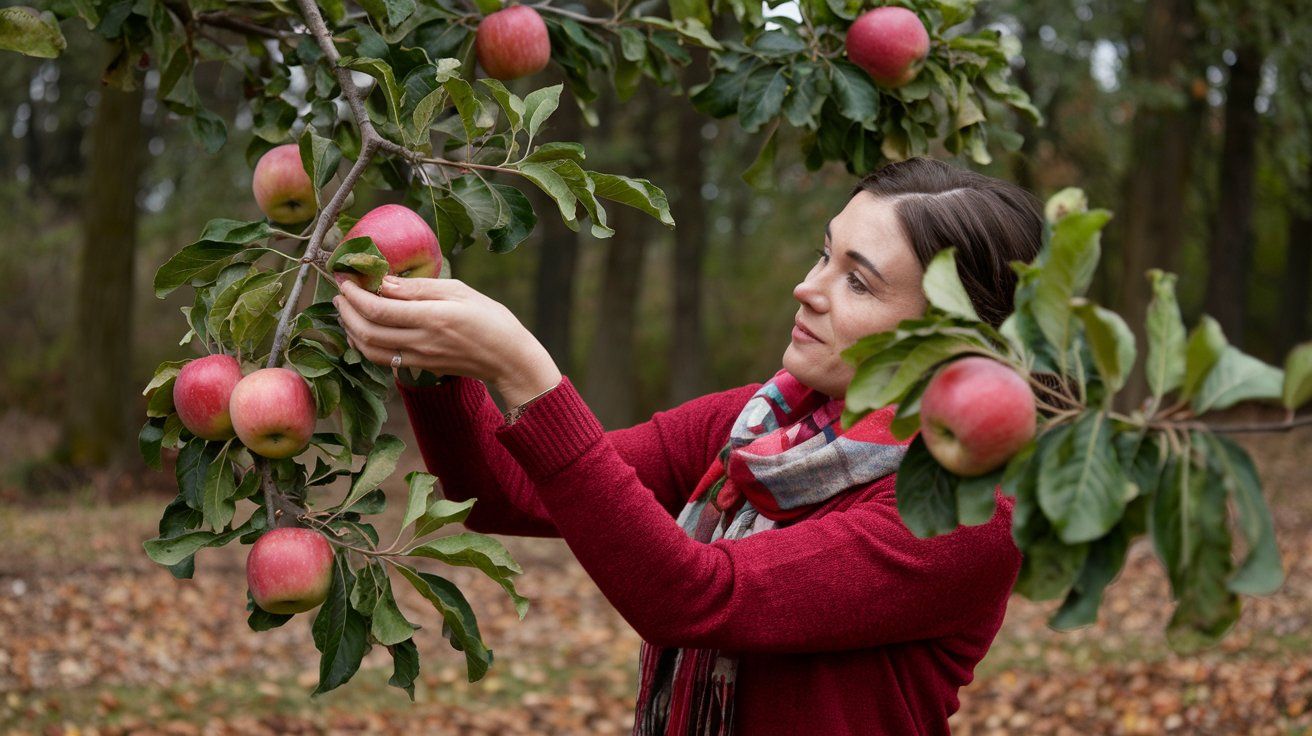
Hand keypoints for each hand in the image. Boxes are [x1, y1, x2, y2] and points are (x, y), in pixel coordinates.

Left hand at [333, 276, 561, 405]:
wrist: (508, 358)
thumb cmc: (490, 318)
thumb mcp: (459, 291)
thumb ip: (419, 287)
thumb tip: (384, 281)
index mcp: (431, 318)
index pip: (377, 308)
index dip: (354, 294)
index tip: (345, 278)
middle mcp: (421, 341)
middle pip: (366, 330)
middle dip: (346, 311)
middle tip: (340, 292)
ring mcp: (419, 358)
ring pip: (369, 349)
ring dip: (351, 329)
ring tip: (346, 310)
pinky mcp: (420, 367)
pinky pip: (382, 359)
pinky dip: (365, 345)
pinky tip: (363, 331)